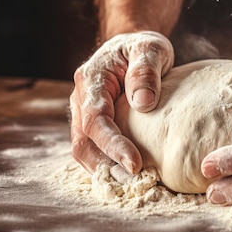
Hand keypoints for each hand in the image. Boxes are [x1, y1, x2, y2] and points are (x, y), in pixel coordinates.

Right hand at [69, 31, 173, 173]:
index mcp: (91, 79)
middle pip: (83, 141)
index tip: (135, 164)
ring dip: (105, 170)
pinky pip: (94, 148)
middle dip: (106, 166)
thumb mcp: (150, 49)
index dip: (113, 145)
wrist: (134, 47)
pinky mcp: (94, 123)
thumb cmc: (142, 47)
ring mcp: (84, 112)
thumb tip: (143, 103)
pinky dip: (107, 164)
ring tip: (133, 184)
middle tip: (135, 182)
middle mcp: (81, 98)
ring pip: (84, 149)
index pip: (96, 119)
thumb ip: (145, 71)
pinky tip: (128, 175)